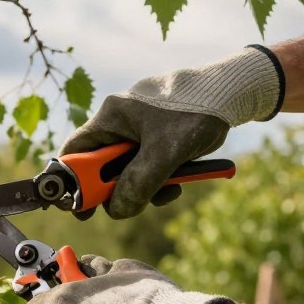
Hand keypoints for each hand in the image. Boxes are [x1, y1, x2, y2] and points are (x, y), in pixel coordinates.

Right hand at [63, 45, 282, 218]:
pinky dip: (159, 179)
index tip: (80, 209)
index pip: (75, 151)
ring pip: (127, 170)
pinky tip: (178, 180)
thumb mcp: (166, 152)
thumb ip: (139, 182)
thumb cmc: (197, 110)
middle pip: (101, 167)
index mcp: (111, 116)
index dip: (72, 182)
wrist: (231, 93)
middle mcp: (120, 122)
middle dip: (117, 189)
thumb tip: (117, 210)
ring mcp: (138, 131)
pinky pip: (147, 166)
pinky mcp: (156, 138)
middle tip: (130, 206)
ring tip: (169, 187)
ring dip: (144, 186)